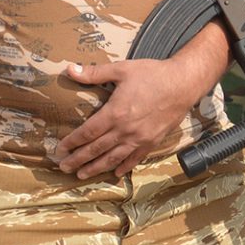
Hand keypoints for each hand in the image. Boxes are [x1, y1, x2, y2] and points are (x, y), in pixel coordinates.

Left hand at [55, 56, 213, 177]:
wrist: (184, 84)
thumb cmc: (153, 74)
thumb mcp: (122, 69)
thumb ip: (95, 72)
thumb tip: (70, 69)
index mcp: (115, 113)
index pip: (88, 132)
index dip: (72, 142)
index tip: (60, 149)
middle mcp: (125, 130)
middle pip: (96, 149)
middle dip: (78, 160)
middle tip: (64, 167)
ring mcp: (140, 138)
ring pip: (113, 158)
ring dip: (96, 168)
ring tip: (82, 175)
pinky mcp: (152, 141)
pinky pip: (135, 158)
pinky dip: (123, 167)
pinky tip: (115, 173)